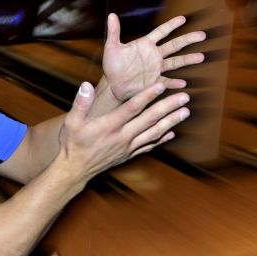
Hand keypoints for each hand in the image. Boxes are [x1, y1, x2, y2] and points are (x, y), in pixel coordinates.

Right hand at [59, 82, 189, 181]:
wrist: (73, 170)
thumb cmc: (72, 144)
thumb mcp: (71, 122)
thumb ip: (81, 103)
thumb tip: (86, 85)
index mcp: (109, 125)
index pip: (132, 108)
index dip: (147, 96)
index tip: (161, 85)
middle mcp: (122, 136)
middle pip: (149, 119)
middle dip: (168, 107)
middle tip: (185, 97)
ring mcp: (127, 147)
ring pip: (153, 133)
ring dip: (171, 122)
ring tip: (185, 112)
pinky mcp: (128, 155)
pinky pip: (148, 146)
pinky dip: (161, 139)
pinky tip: (171, 133)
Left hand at [102, 14, 205, 101]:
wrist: (112, 85)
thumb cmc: (112, 66)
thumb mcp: (112, 48)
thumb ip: (114, 32)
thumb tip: (111, 15)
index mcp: (145, 45)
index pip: (161, 32)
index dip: (171, 25)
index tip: (183, 18)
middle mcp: (154, 55)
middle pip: (174, 45)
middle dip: (188, 40)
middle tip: (202, 35)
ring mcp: (156, 69)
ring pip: (175, 63)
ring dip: (187, 60)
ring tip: (201, 57)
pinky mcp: (155, 83)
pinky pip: (167, 82)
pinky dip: (175, 83)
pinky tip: (183, 83)